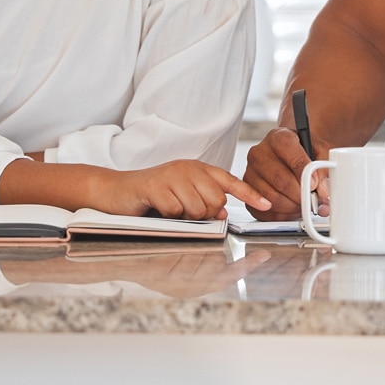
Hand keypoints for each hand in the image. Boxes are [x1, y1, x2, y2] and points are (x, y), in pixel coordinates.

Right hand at [94, 160, 268, 220]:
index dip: (250, 193)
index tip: (267, 204)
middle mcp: (188, 168)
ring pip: (198, 209)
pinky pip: (176, 211)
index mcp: (198, 170)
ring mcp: (172, 175)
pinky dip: (167, 215)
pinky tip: (157, 208)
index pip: (230, 181)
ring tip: (169, 209)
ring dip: (184, 217)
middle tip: (183, 212)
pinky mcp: (156, 185)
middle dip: (203, 214)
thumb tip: (224, 213)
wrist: (116, 192)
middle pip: (216, 202)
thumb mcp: (182, 197)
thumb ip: (204, 202)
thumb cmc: (152, 197)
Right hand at [241, 127, 323, 220]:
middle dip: (300, 195)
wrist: (291, 153)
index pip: (291, 155)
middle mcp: (260, 153)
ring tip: (303, 203)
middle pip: (280, 180)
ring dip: (292, 206)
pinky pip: (262, 211)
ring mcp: (250, 172)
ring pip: (272, 198)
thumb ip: (325, 168)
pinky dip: (281, 214)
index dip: (305, 173)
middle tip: (312, 199)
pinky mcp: (246, 191)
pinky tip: (291, 208)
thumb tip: (323, 191)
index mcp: (278, 138)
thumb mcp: (320, 150)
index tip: (315, 184)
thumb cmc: (304, 151)